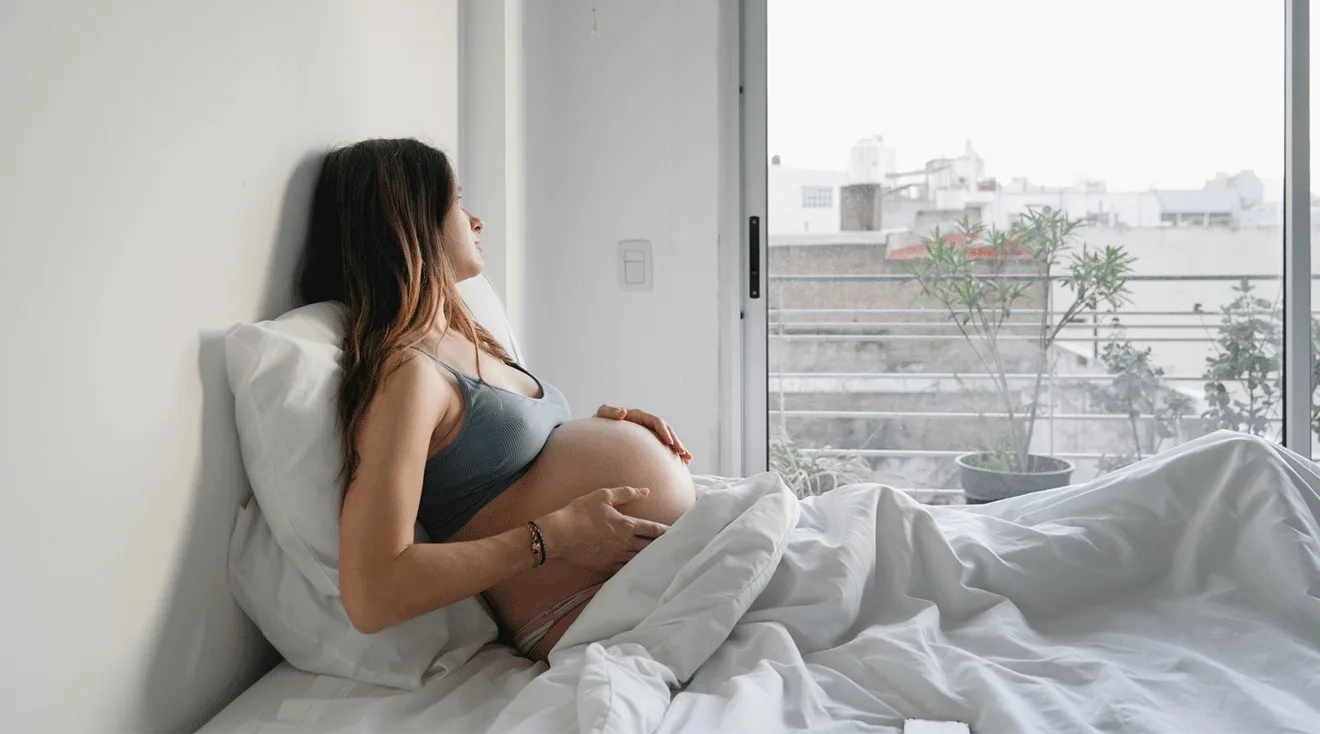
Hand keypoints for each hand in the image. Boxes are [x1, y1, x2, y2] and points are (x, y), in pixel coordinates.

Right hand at [536, 486, 670, 571]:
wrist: (559, 534)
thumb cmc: (580, 512)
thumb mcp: (603, 496)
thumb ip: (626, 493)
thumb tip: (645, 491)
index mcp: (627, 525)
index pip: (654, 529)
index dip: (668, 531)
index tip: (679, 532)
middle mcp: (625, 543)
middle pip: (651, 547)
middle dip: (664, 547)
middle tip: (676, 547)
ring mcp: (616, 557)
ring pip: (640, 560)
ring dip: (651, 558)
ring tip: (663, 559)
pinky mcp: (605, 566)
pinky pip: (625, 569)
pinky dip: (634, 568)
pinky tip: (640, 569)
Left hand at [596, 404, 691, 463]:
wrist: (595, 436)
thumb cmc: (596, 425)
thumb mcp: (600, 415)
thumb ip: (609, 412)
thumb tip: (623, 412)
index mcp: (637, 416)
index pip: (656, 421)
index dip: (664, 431)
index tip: (670, 443)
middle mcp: (644, 423)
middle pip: (666, 430)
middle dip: (676, 441)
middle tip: (683, 454)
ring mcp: (646, 434)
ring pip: (667, 440)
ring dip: (678, 448)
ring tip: (687, 459)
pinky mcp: (646, 444)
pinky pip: (662, 448)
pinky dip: (672, 454)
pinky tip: (681, 463)